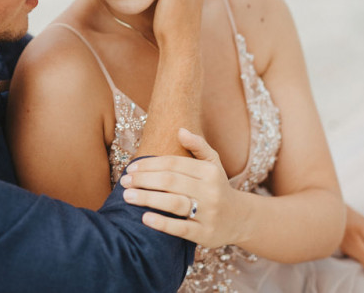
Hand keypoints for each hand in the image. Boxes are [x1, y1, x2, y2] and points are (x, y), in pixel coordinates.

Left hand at [121, 128, 245, 247]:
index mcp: (209, 171)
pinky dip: (162, 223)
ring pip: (174, 203)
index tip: (131, 168)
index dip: (150, 164)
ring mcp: (208, 213)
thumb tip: (180, 130)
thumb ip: (198, 145)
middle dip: (144, 180)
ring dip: (148, 198)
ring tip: (127, 196)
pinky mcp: (205, 234)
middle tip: (124, 182)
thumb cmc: (217, 187)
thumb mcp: (213, 164)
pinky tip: (144, 218)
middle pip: (171, 181)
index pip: (174, 164)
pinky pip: (181, 228)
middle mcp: (210, 191)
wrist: (239, 219)